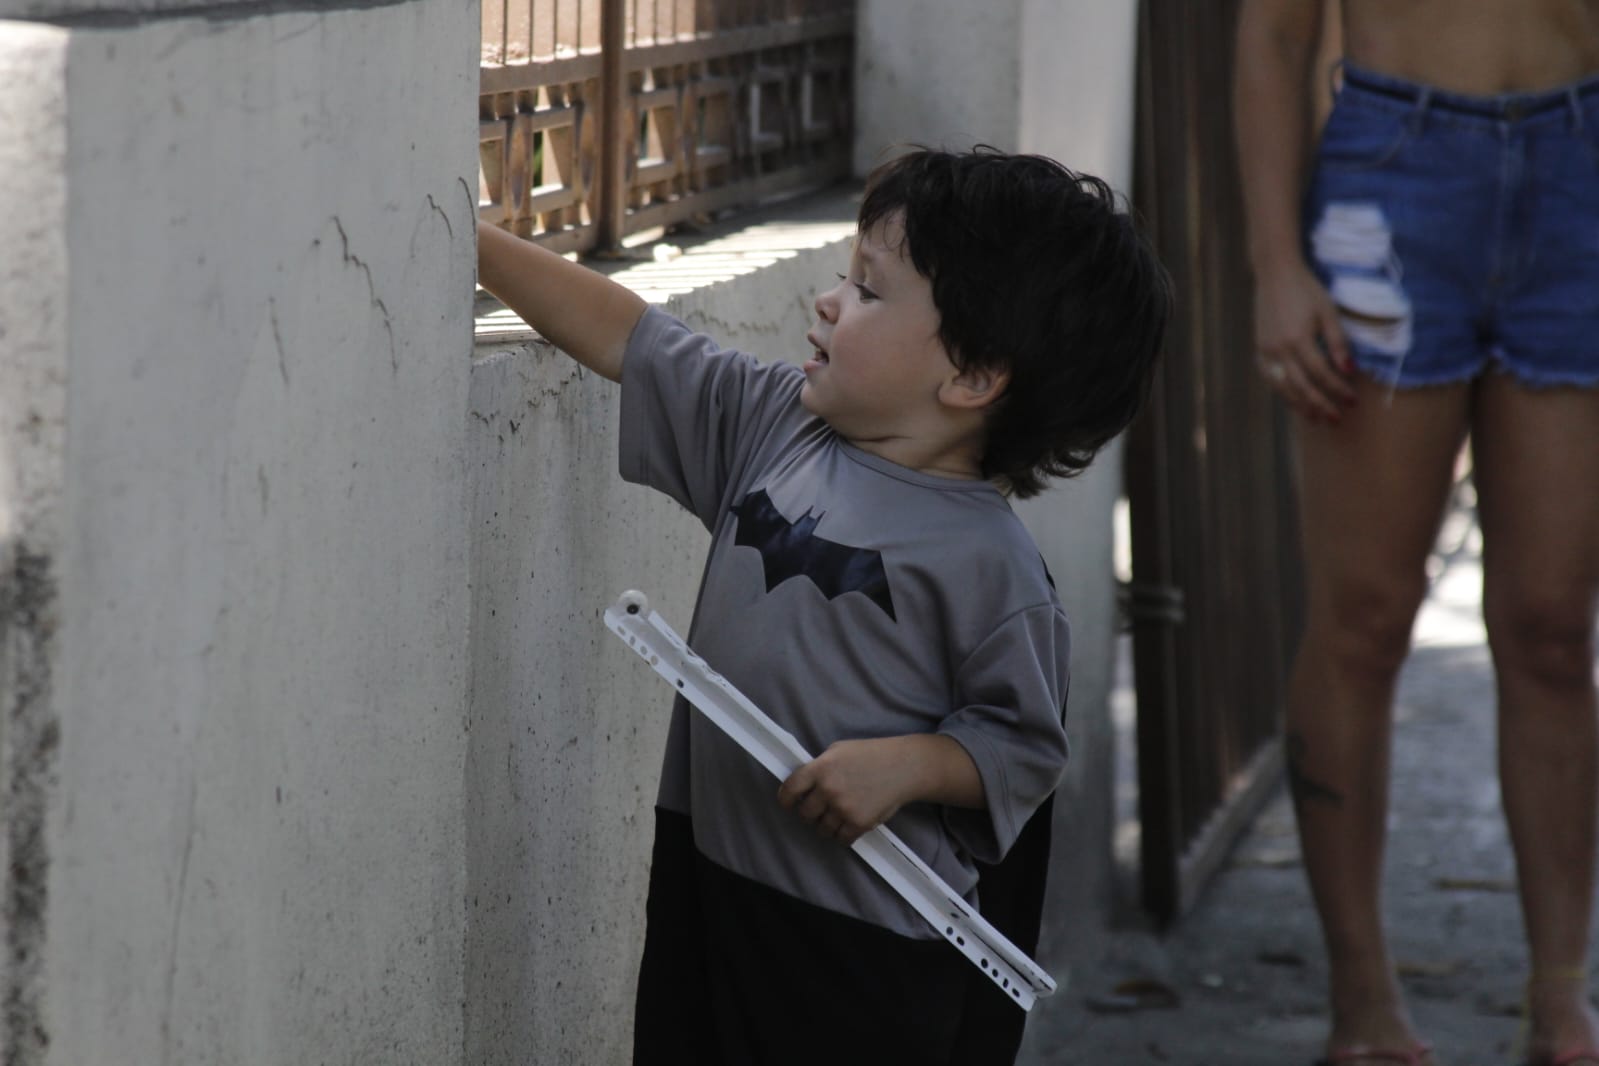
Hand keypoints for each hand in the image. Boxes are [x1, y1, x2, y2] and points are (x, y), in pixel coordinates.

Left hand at [777, 737, 921, 845]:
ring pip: (822, 829)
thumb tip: (804, 783)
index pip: (790, 790)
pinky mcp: (858, 823)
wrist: (904, 767)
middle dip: (810, 813)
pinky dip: (842, 834)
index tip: (788, 803)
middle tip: (819, 809)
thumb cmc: (872, 754)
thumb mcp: (839, 750)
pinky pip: (841, 838)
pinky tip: (848, 824)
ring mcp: (843, 808)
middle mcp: (828, 789)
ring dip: (826, 825)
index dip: (786, 800)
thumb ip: (819, 766)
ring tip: (837, 815)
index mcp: (820, 768)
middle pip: (805, 814)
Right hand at [1252, 261, 1356, 423]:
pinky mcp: (1259, 349)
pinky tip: (1294, 401)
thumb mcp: (1328, 312)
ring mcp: (1266, 351)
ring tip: (1315, 418)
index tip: (1352, 400)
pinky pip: (1270, 378)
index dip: (1338, 389)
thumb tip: (1349, 371)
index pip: (1322, 373)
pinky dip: (1283, 392)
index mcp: (1299, 339)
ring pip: (1283, 387)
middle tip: (1336, 419)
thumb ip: (1338, 343)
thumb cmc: (1307, 291)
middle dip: (1320, 405)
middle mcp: (1279, 349)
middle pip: (1301, 386)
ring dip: (1300, 405)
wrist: (1274, 275)